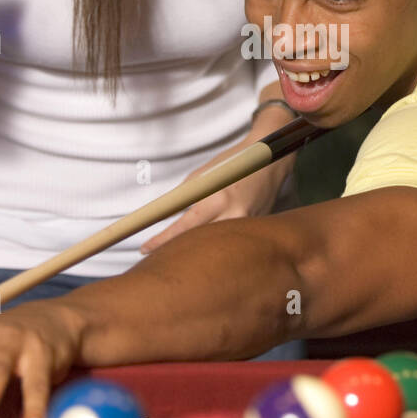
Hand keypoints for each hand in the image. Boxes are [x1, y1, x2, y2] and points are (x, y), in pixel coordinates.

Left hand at [141, 136, 292, 251]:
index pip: (184, 227)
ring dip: (197, 253)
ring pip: (216, 248)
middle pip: (199, 243)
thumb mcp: (203, 176)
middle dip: (178, 251)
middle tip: (158, 257)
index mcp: (218, 198)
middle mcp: (234, 215)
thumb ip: (185, 197)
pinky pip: (232, 242)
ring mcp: (248, 225)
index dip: (162, 240)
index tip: (145, 249)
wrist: (271, 159)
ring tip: (179, 258)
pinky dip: (217, 246)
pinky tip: (207, 252)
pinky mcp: (256, 229)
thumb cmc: (233, 163)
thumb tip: (164, 216)